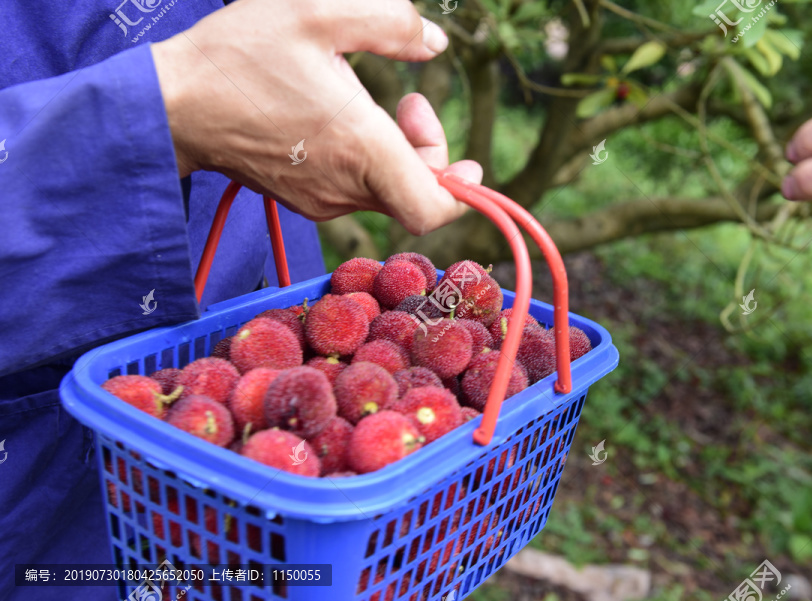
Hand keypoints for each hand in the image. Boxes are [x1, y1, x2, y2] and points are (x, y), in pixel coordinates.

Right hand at [151, 0, 481, 234]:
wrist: (171, 104)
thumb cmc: (239, 56)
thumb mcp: (318, 12)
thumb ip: (390, 22)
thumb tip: (434, 44)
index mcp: (361, 148)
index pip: (433, 208)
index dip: (462, 191)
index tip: (468, 159)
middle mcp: (346, 186)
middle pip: (416, 193)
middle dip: (428, 149)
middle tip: (406, 98)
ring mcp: (321, 199)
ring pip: (385, 190)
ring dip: (395, 150)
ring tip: (364, 98)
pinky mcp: (302, 198)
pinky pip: (353, 188)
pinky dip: (364, 160)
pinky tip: (337, 117)